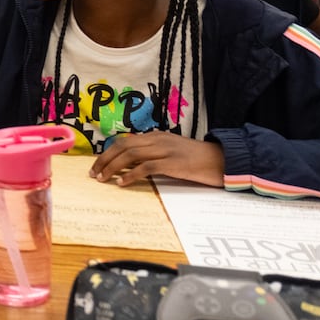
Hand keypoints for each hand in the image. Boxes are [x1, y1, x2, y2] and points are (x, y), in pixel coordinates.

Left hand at [90, 132, 224, 187]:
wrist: (225, 159)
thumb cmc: (198, 160)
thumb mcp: (172, 152)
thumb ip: (153, 155)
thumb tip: (129, 167)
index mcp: (156, 136)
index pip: (125, 141)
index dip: (108, 153)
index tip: (97, 165)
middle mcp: (158, 140)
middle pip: (123, 146)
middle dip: (105, 159)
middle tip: (94, 173)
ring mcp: (166, 150)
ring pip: (131, 155)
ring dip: (113, 167)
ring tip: (103, 179)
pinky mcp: (174, 163)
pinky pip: (146, 167)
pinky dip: (131, 175)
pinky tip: (122, 183)